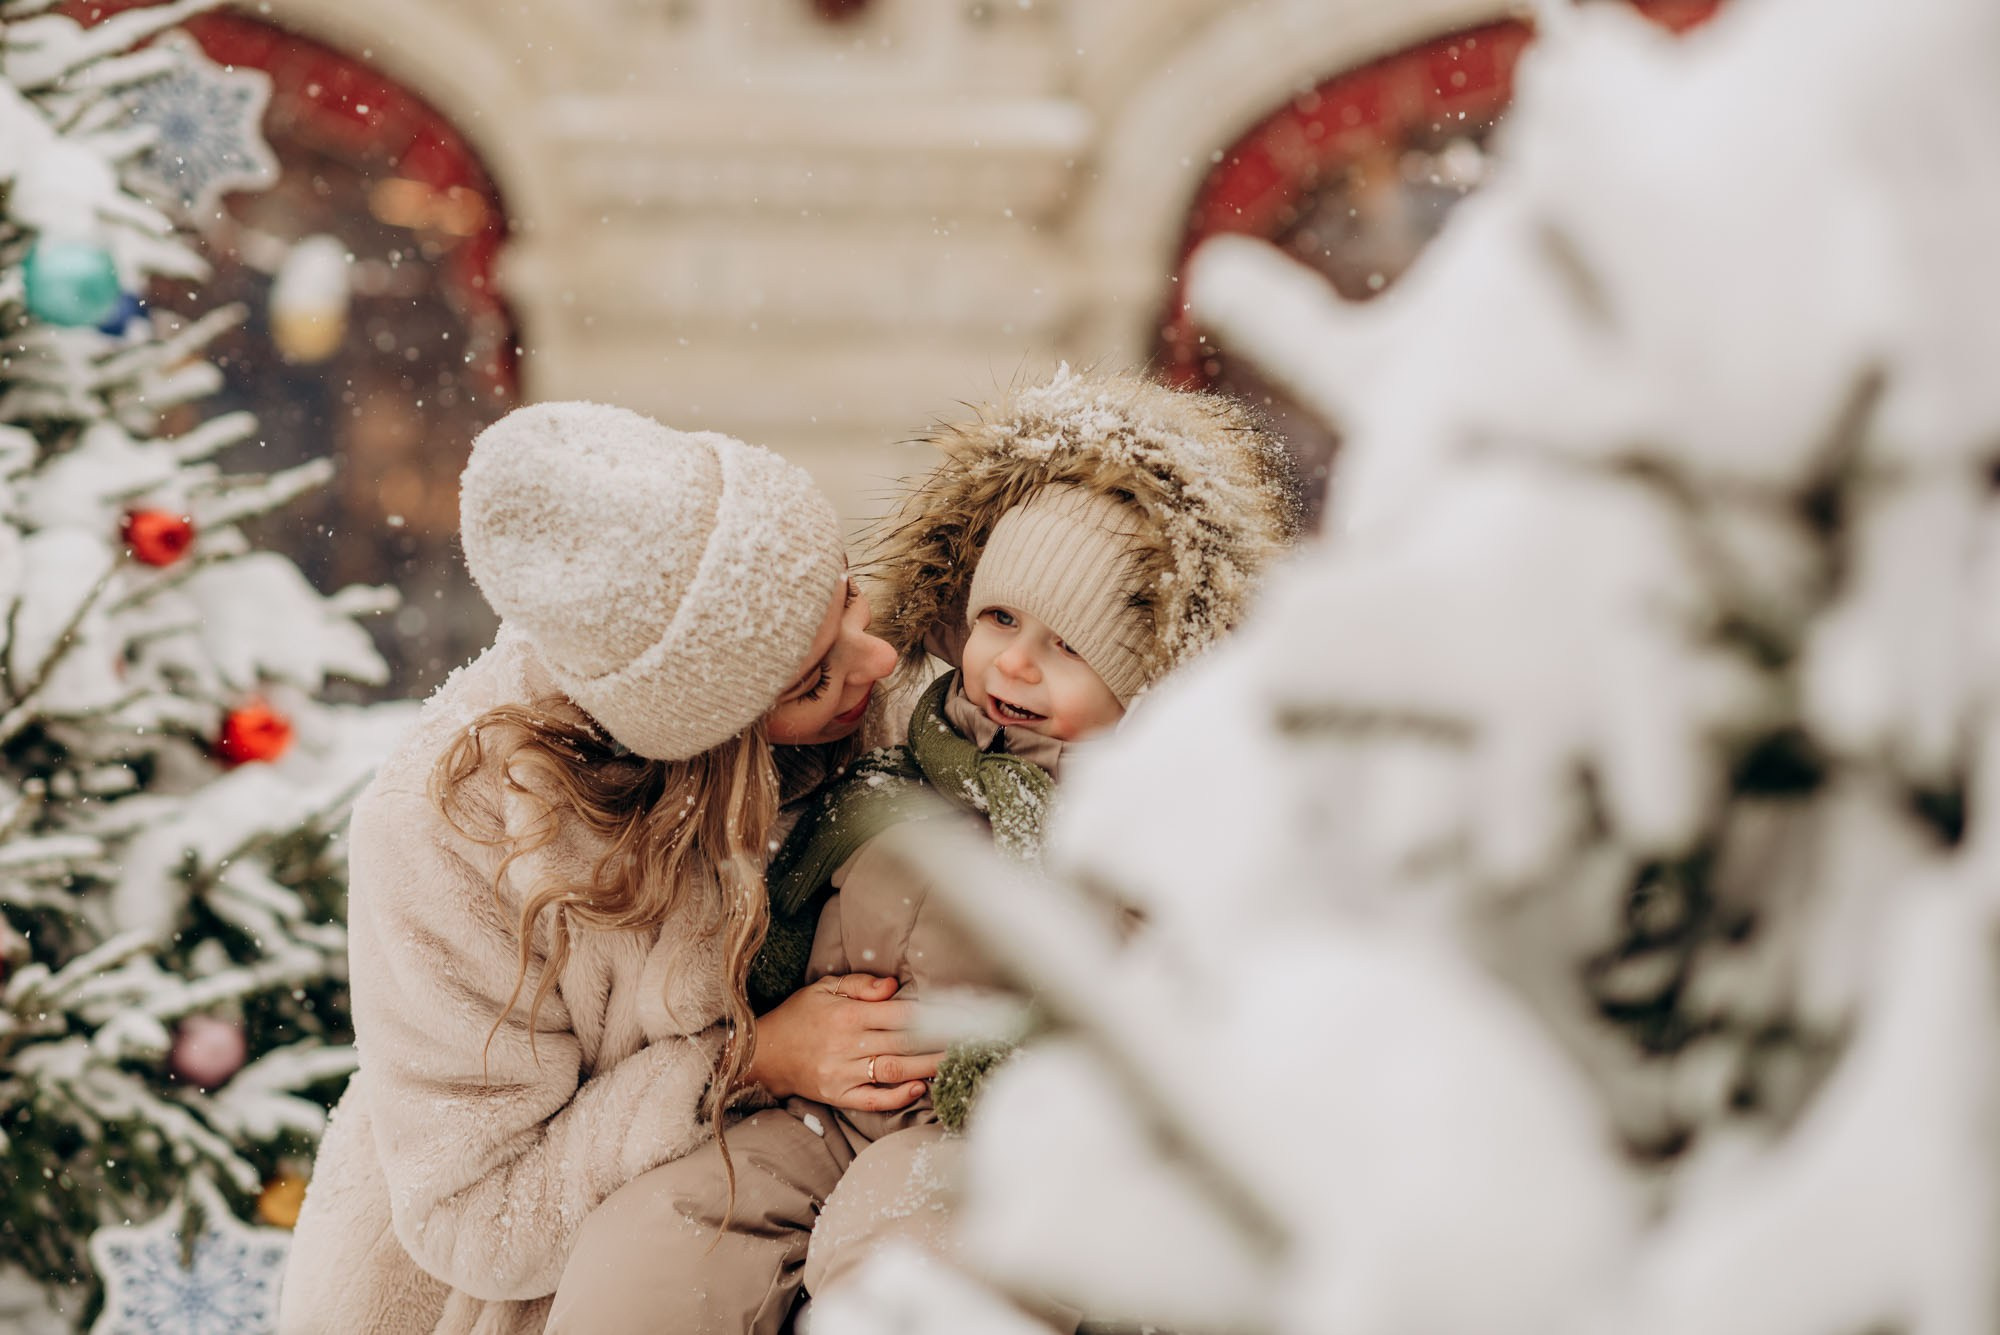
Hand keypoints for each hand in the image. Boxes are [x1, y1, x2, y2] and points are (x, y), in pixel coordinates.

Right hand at [745, 973, 944, 1111]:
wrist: (764, 1053)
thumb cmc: (799, 1015)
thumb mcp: (824, 988)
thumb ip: (860, 985)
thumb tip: (893, 986)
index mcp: (847, 1014)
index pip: (900, 1014)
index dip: (933, 1015)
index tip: (960, 1015)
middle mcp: (847, 1043)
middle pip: (904, 1043)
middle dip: (939, 1042)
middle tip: (970, 1041)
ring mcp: (843, 1072)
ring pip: (893, 1070)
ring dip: (926, 1067)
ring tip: (954, 1063)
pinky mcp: (838, 1095)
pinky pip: (872, 1099)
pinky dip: (897, 1096)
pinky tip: (918, 1089)